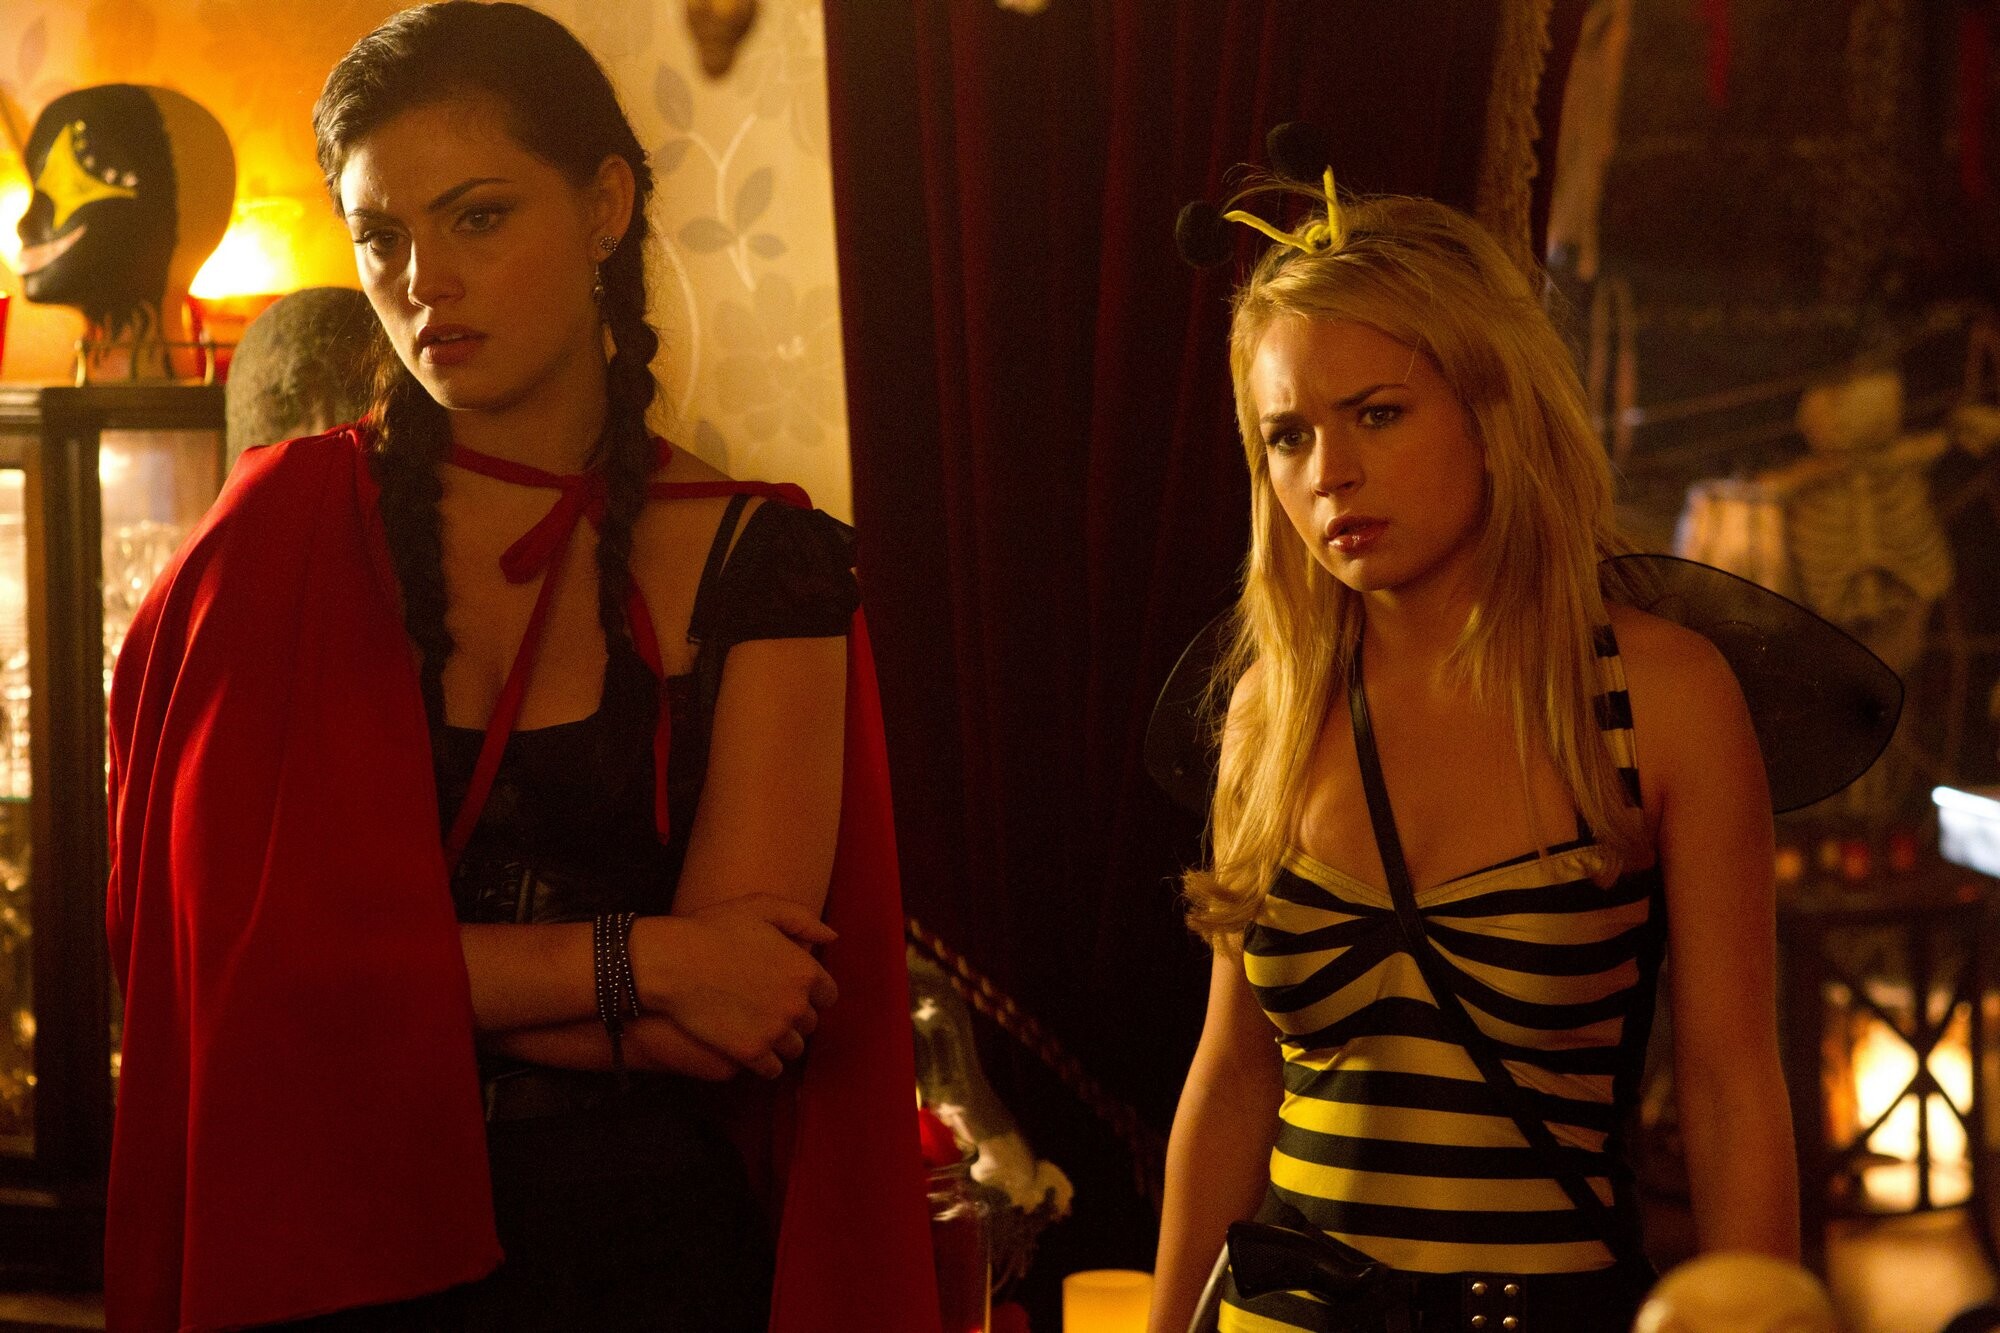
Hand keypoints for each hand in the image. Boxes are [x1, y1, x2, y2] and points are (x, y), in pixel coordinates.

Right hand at [630, 896, 837, 1078]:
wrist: (671, 963)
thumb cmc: (712, 930)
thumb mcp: (761, 907)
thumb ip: (802, 920)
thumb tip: (831, 936)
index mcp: (804, 971)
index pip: (828, 995)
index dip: (811, 994)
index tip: (791, 991)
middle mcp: (796, 1004)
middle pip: (811, 1024)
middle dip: (795, 1017)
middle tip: (770, 1008)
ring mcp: (775, 1031)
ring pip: (794, 1049)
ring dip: (782, 1042)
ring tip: (761, 1030)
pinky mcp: (751, 1053)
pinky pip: (773, 1069)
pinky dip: (766, 1062)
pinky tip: (752, 1049)